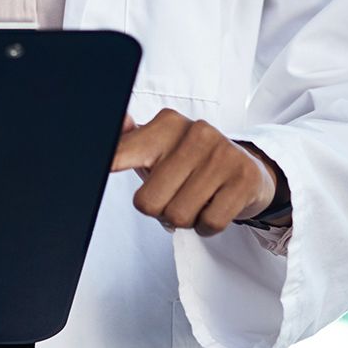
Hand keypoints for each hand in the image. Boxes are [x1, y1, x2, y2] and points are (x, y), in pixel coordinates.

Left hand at [112, 110, 282, 236]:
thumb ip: (129, 142)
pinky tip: (212, 207)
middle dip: (159, 210)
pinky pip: (209, 223)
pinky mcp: (243, 179)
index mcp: (166, 124)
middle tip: (173, 197)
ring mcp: (222, 154)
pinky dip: (206, 227)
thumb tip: (119, 121)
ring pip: (178, 216)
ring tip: (195, 200)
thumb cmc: (191, 162)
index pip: (125, 151)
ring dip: (184, 220)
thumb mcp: (157, 149)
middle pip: (148, 202)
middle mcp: (195, 132)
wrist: (248, 169)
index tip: (98, 168)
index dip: (110, 164)